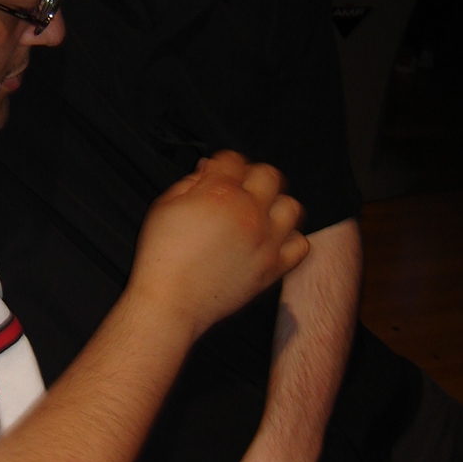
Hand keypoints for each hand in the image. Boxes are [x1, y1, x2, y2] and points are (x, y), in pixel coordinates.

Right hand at [129, 151, 307, 339]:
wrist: (171, 302)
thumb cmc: (162, 255)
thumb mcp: (164, 205)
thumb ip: (190, 182)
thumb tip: (209, 171)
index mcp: (220, 193)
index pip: (234, 159)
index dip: (222, 163)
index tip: (215, 173)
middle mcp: (250, 213)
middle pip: (269, 175)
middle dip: (252, 176)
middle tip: (237, 190)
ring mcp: (266, 241)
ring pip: (291, 207)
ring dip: (276, 205)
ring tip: (259, 214)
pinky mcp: (273, 267)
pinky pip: (300, 245)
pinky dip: (289, 239)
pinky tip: (271, 240)